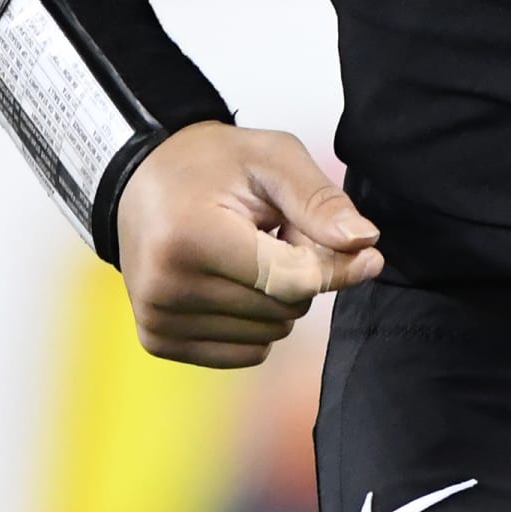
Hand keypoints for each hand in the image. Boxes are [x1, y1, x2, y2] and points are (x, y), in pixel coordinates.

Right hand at [116, 122, 384, 367]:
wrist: (142, 180)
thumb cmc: (215, 164)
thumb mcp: (272, 159)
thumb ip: (320, 201)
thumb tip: (366, 244)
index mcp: (192, 238)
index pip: (290, 280)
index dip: (337, 269)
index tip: (367, 253)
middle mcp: (166, 289)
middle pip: (283, 310)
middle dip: (300, 275)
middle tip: (276, 233)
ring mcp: (157, 321)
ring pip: (268, 335)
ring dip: (278, 297)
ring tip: (250, 252)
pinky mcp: (158, 342)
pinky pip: (245, 353)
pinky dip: (256, 321)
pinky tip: (233, 280)